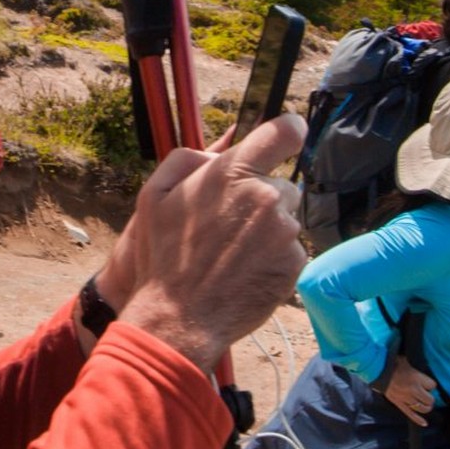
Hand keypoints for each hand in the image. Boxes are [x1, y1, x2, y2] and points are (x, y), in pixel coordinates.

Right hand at [107, 114, 306, 374]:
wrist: (179, 317)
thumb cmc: (163, 256)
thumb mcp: (153, 196)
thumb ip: (187, 159)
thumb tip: (221, 150)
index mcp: (232, 173)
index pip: (284, 131)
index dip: (288, 131)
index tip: (285, 138)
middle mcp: (266, 197)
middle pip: (283, 183)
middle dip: (263, 198)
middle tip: (230, 225)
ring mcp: (284, 232)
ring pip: (288, 218)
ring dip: (269, 229)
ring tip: (234, 253)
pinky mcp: (295, 262)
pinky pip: (292, 249)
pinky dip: (275, 257)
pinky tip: (246, 271)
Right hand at [381, 355, 438, 424]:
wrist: (377, 370)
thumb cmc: (391, 363)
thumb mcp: (407, 360)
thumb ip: (416, 366)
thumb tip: (422, 367)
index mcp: (416, 378)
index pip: (433, 385)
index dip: (431, 384)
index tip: (428, 383)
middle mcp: (413, 390)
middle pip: (430, 399)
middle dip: (430, 397)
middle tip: (427, 393)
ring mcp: (406, 399)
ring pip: (423, 408)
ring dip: (426, 406)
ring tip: (425, 403)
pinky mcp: (399, 404)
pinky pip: (411, 414)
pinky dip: (418, 420)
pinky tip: (425, 423)